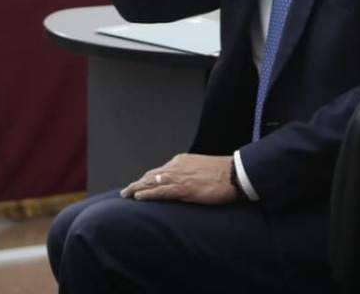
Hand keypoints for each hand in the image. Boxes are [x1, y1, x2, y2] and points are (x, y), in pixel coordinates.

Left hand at [120, 153, 237, 204]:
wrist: (234, 173)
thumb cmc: (222, 173)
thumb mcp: (202, 170)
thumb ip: (189, 173)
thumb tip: (184, 182)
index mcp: (181, 161)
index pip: (159, 170)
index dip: (147, 178)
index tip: (139, 184)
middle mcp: (176, 166)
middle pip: (151, 175)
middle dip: (137, 183)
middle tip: (126, 191)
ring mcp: (178, 177)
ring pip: (151, 182)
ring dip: (136, 188)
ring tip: (126, 195)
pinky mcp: (182, 188)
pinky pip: (160, 191)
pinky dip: (147, 194)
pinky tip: (138, 197)